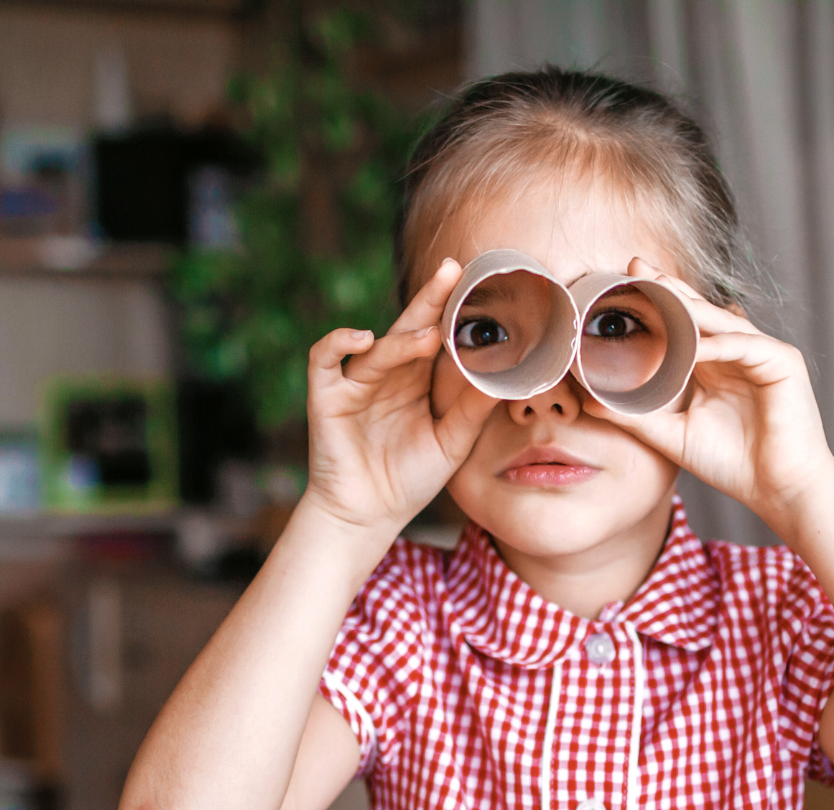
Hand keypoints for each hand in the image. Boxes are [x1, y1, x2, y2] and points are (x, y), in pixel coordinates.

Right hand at [297, 257, 495, 547]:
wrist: (368, 515)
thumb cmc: (409, 479)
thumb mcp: (451, 443)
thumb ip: (473, 410)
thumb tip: (508, 378)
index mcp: (418, 380)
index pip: (438, 336)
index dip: (454, 312)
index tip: (480, 285)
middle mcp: (388, 373)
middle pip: (409, 327)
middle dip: (430, 299)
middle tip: (453, 269)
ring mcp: (356, 382)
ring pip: (378, 348)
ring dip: (402, 340)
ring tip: (429, 336)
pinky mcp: (327, 396)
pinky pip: (325, 358)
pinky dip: (339, 342)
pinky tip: (362, 338)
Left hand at [583, 260, 833, 536]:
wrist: (778, 490)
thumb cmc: (733, 465)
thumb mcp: (673, 435)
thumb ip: (635, 417)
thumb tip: (589, 402)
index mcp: (713, 365)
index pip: (683, 325)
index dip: (657, 303)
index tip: (621, 285)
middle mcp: (736, 353)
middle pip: (700, 312)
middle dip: (669, 288)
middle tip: (635, 267)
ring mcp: (762, 354)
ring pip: (721, 322)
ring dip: (691, 307)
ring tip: (659, 291)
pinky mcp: (784, 362)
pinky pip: (746, 344)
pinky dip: (719, 344)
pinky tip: (695, 347)